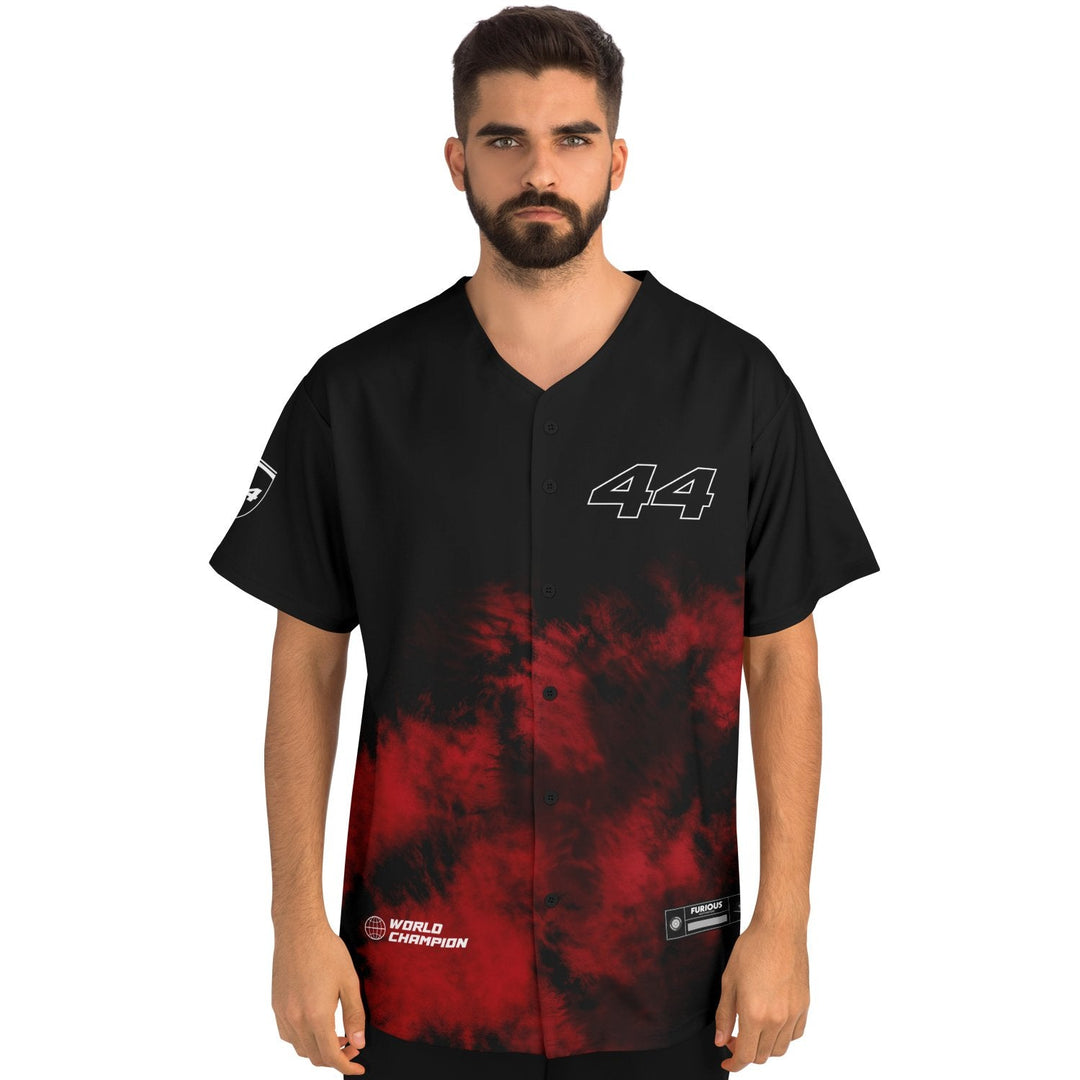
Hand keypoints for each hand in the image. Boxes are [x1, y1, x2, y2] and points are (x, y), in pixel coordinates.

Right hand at [271, 919, 367, 1073]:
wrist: (298, 930)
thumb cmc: (327, 950)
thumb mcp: (349, 981)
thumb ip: (355, 1014)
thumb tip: (359, 1042)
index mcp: (316, 1015)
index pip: (331, 1056)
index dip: (346, 1066)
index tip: (358, 1067)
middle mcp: (296, 1019)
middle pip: (315, 1056)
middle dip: (335, 1058)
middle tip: (352, 1046)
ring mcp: (283, 1013)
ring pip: (300, 1048)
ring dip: (318, 1050)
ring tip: (336, 1035)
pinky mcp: (276, 1006)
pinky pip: (288, 1035)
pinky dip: (303, 1039)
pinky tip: (316, 1024)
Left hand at [713, 918, 809, 1070]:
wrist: (779, 931)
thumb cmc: (753, 949)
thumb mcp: (729, 981)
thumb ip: (724, 1015)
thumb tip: (721, 1039)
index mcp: (755, 1014)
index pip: (746, 1056)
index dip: (734, 1063)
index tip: (727, 1060)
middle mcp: (777, 1018)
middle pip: (763, 1055)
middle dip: (746, 1053)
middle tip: (735, 1038)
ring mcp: (793, 1013)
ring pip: (780, 1049)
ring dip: (765, 1047)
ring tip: (753, 1030)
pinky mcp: (804, 1006)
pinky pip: (795, 1034)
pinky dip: (783, 1036)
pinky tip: (772, 1023)